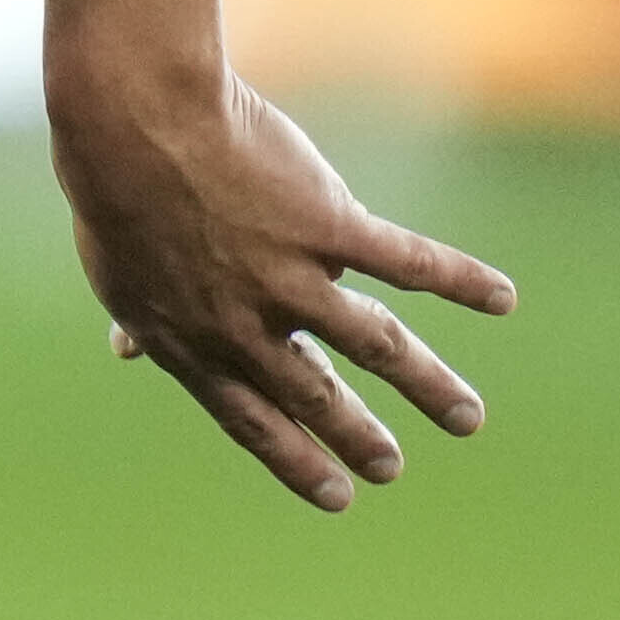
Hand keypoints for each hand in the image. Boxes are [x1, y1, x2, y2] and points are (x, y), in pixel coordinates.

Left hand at [51, 66, 509, 511]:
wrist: (136, 123)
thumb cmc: (117, 190)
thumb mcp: (117, 276)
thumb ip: (140, 322)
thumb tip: (125, 353)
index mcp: (194, 346)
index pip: (252, 421)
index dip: (295, 460)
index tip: (337, 497)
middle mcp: (248, 327)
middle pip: (318, 396)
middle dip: (361, 437)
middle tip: (394, 467)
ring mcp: (291, 281)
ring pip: (378, 346)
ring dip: (429, 386)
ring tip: (470, 420)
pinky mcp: (329, 228)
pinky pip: (408, 264)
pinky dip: (460, 280)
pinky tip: (503, 297)